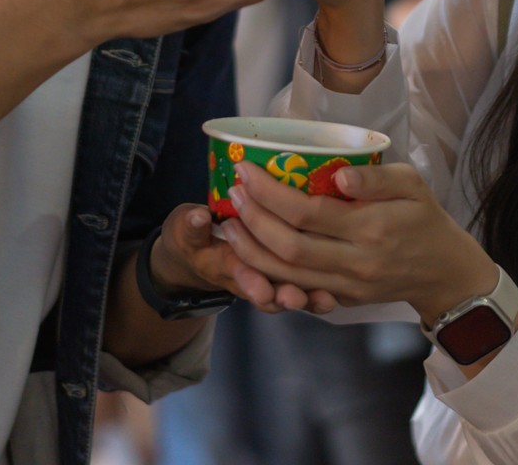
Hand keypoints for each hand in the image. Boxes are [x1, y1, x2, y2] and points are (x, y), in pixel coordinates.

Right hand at [147, 203, 336, 314]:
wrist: (197, 258)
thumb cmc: (192, 238)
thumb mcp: (183, 230)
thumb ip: (190, 226)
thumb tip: (198, 216)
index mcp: (222, 265)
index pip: (237, 272)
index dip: (250, 281)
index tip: (262, 288)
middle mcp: (247, 278)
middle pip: (267, 293)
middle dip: (283, 294)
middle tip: (297, 297)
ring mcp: (266, 281)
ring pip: (286, 295)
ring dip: (305, 299)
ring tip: (324, 300)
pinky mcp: (282, 277)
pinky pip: (301, 291)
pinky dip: (316, 296)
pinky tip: (335, 296)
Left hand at [217, 161, 497, 324]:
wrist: (444, 272)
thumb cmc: (425, 219)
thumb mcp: (413, 185)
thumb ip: (377, 178)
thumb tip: (339, 176)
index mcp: (371, 229)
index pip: (308, 213)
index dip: (271, 193)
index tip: (247, 170)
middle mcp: (355, 262)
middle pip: (289, 247)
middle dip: (253, 220)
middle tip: (234, 193)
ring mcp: (346, 287)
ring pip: (286, 276)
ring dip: (251, 251)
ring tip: (231, 224)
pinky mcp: (341, 301)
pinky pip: (297, 292)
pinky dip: (267, 275)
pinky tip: (250, 253)